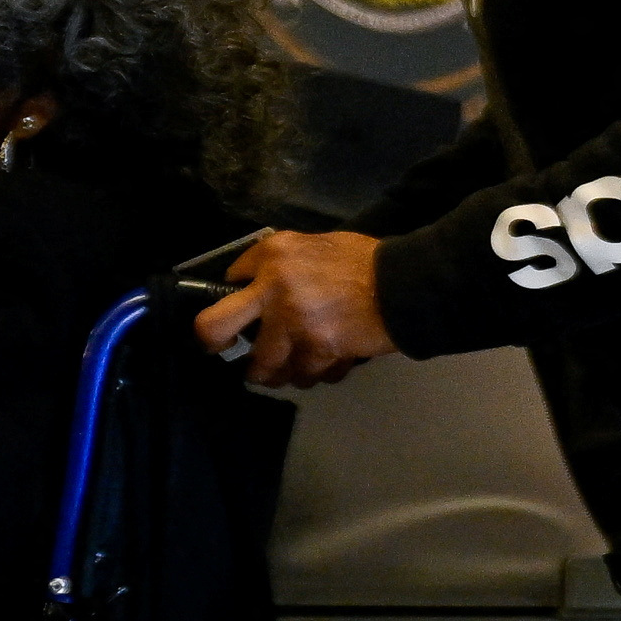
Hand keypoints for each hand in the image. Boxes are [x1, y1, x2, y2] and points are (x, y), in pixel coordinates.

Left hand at [196, 230, 397, 390]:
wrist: (406, 284)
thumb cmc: (364, 262)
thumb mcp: (314, 245)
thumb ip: (281, 264)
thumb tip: (256, 285)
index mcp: (272, 256)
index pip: (228, 280)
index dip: (230, 299)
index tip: (233, 316)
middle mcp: (272, 289)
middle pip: (214, 329)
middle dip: (215, 344)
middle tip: (228, 351)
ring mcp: (294, 325)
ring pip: (264, 367)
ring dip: (277, 371)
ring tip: (289, 368)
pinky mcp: (318, 351)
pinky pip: (307, 375)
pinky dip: (318, 373)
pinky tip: (329, 361)